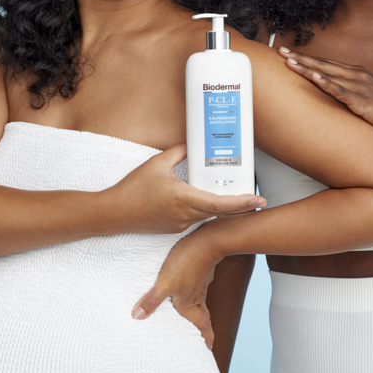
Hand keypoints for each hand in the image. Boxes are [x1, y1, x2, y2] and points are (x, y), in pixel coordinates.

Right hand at [102, 144, 263, 234]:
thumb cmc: (133, 189)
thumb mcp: (157, 163)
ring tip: (240, 199)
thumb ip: (178, 152)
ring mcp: (181, 224)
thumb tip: (191, 144)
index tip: (257, 200)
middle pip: (221, 213)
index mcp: (184, 199)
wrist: (114, 214)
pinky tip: (212, 202)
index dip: (242, 203)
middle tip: (258, 200)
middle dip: (241, 207)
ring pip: (210, 216)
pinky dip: (209, 211)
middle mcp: (186, 215)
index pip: (220, 204)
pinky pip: (198, 219)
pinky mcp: (175, 228)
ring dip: (225, 209)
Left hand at [131, 227, 221, 347]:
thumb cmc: (188, 262)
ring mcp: (199, 285)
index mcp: (191, 305)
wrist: (208, 239)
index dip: (206, 342)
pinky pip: (196, 291)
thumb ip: (152, 300)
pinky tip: (185, 293)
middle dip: (201, 333)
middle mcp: (197, 298)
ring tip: (188, 322)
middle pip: (203, 321)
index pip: (203, 330)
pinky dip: (192, 298)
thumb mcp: (165, 282)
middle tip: (198, 343)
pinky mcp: (198, 272)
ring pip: (200, 306)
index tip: (205, 353)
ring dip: (196, 316)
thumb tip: (137, 317)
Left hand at [279, 47, 372, 139]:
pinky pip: (341, 91)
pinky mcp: (362, 101)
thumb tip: (331, 94)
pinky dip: (327, 83)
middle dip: (301, 58)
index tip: (289, 53)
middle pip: (323, 64)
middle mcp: (357, 75)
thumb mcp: (365, 97)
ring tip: (290, 63)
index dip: (307, 58)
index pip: (326, 63)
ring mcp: (359, 86)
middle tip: (281, 52)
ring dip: (308, 68)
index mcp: (356, 73)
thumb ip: (348, 92)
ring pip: (328, 75)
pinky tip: (315, 78)